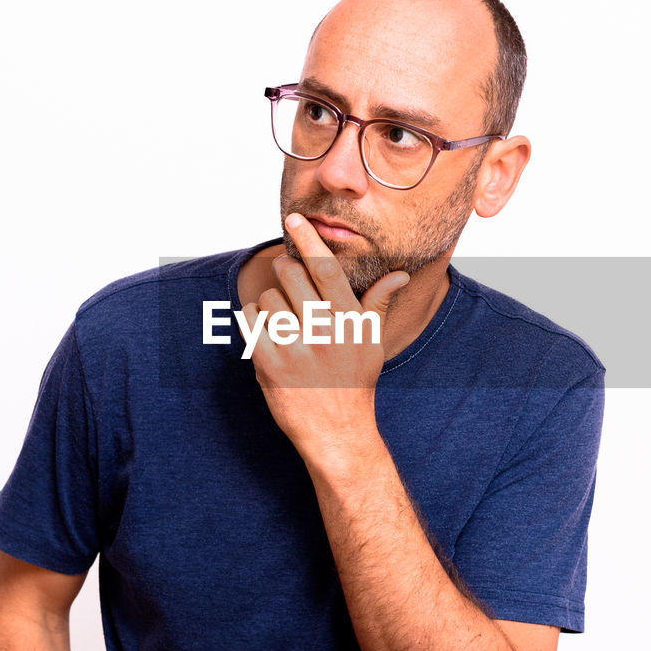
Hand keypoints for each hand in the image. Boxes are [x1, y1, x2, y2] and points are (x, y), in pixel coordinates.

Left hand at [239, 213, 408, 464]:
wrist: (337, 431)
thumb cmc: (355, 383)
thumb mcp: (371, 343)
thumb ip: (377, 304)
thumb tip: (400, 273)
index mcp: (350, 321)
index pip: (327, 268)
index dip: (309, 239)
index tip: (294, 219)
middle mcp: (324, 331)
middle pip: (291, 274)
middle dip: (285, 269)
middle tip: (287, 276)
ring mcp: (295, 348)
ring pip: (269, 296)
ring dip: (271, 301)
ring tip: (284, 319)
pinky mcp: (269, 363)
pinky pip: (250, 320)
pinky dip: (253, 318)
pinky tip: (267, 330)